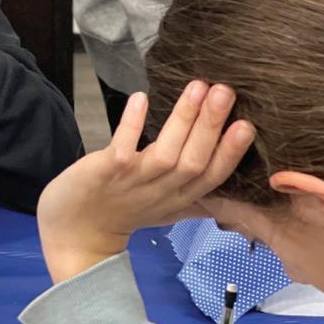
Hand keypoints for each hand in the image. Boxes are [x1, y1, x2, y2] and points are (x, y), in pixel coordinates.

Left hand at [36, 81, 255, 282]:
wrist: (75, 235)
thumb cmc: (120, 214)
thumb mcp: (163, 210)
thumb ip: (193, 200)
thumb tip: (225, 201)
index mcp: (178, 197)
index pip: (212, 176)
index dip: (231, 152)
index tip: (248, 124)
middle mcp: (160, 191)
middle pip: (194, 160)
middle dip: (211, 125)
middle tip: (225, 90)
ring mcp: (132, 182)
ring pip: (165, 153)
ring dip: (183, 119)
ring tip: (197, 87)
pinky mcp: (105, 173)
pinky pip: (122, 148)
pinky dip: (132, 125)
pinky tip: (141, 99)